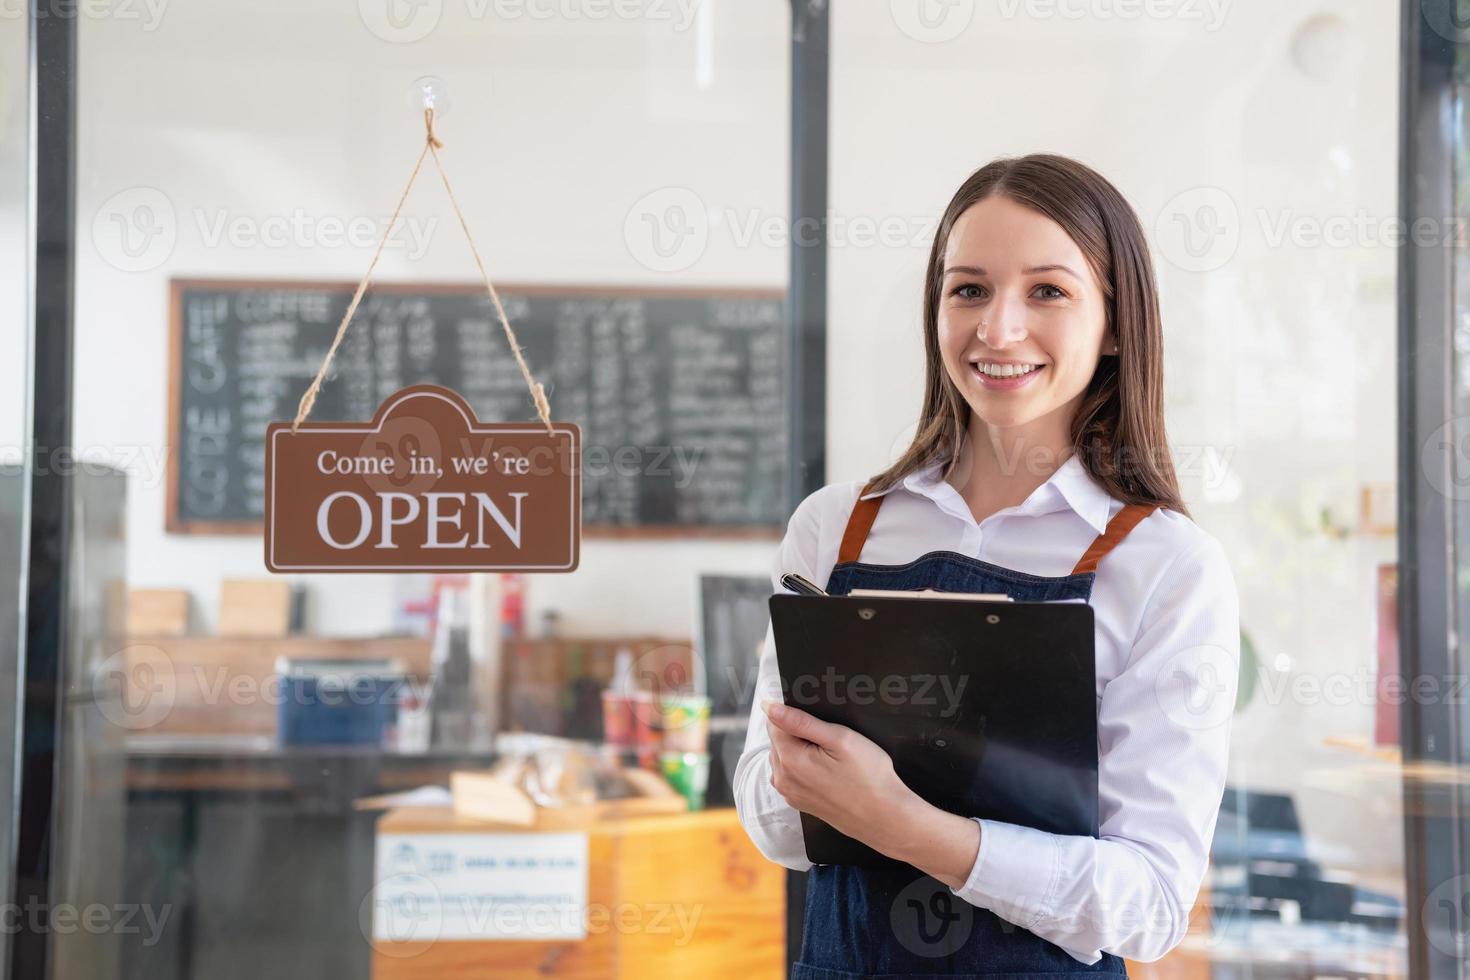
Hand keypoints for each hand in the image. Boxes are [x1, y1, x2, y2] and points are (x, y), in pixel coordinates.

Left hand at [763, 699, 982, 885]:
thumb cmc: (869, 777)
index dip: (795, 715)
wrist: (885, 817)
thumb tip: (768, 707)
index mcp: (789, 760)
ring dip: (801, 750)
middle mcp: (783, 779)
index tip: (819, 721)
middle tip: (831, 739)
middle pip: (778, 740)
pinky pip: (793, 774)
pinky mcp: (800, 802)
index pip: (774, 723)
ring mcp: (790, 794)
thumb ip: (800, 721)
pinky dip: (805, 767)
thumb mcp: (840, 739)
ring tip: (832, 756)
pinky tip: (829, 770)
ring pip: (785, 757)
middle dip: (798, 733)